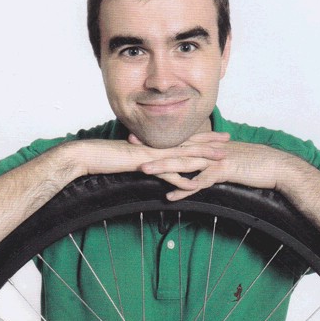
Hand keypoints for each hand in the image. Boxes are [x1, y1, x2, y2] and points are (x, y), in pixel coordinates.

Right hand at [71, 133, 229, 180]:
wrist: (90, 154)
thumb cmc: (107, 156)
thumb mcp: (131, 158)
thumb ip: (145, 160)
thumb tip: (154, 165)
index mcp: (155, 144)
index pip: (183, 139)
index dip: (201, 137)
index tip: (217, 135)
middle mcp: (156, 146)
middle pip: (188, 143)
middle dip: (210, 142)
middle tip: (229, 140)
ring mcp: (152, 154)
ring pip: (183, 156)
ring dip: (203, 158)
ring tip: (221, 159)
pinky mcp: (144, 164)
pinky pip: (166, 173)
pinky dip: (180, 180)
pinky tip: (193, 185)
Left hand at [133, 136, 298, 200]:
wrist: (273, 165)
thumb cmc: (251, 163)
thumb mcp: (227, 160)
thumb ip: (211, 161)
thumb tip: (199, 166)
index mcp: (206, 146)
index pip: (176, 142)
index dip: (157, 140)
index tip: (136, 138)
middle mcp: (206, 150)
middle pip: (174, 149)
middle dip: (152, 148)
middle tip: (129, 146)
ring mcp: (213, 160)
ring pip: (183, 163)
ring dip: (162, 167)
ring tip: (143, 171)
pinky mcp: (222, 171)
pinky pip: (199, 182)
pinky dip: (184, 190)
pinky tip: (170, 196)